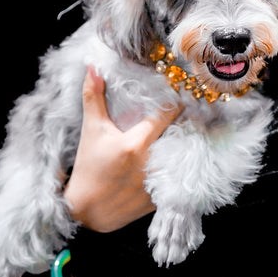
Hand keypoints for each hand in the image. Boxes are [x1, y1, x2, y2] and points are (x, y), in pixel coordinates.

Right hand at [64, 66, 181, 232]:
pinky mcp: (161, 197)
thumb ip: (94, 96)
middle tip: (191, 110)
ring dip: (185, 143)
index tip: (180, 92)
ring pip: (183, 155)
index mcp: (135, 143)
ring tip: (189, 131)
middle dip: (185, 122)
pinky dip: (178, 165)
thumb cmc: (88, 167)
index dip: (176, 102)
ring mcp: (158, 181)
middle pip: (180, 134)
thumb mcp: (92, 130)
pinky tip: (179, 156)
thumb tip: (93, 66)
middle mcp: (151, 162)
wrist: (86, 211)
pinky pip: (177, 176)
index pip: (167, 114)